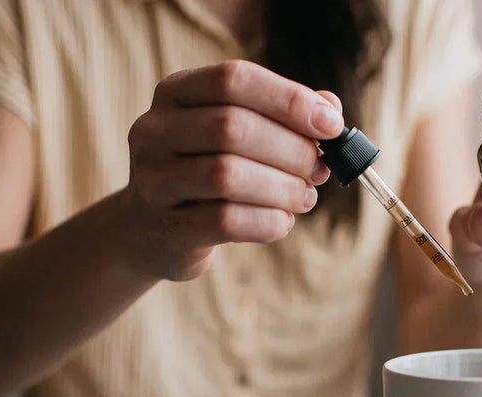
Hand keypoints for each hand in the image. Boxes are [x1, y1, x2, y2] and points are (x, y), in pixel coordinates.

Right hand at [119, 60, 343, 280]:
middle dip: (291, 149)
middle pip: (232, 127)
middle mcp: (154, 131)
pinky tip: (282, 220)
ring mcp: (153, 181)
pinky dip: (268, 221)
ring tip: (304, 196)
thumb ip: (283, 116)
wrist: (150, 231)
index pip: (233, 79)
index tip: (331, 124)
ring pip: (227, 176)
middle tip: (319, 168)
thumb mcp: (239, 134)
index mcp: (175, 93)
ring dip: (283, 188)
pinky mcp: (167, 228)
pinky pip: (226, 221)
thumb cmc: (207, 170)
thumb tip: (330, 109)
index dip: (289, 99)